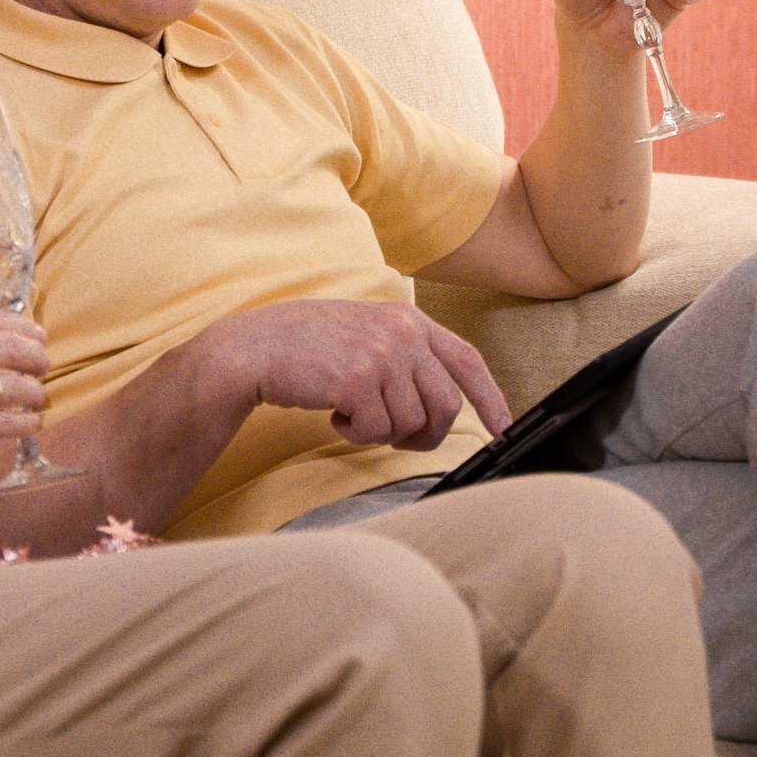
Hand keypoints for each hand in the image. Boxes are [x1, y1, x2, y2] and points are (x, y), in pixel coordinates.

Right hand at [0, 302, 49, 507]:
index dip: (25, 328)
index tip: (36, 336)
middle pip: (15, 348)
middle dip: (38, 357)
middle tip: (44, 364)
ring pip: (19, 387)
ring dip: (35, 393)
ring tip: (37, 397)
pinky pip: (10, 424)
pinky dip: (26, 423)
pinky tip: (29, 423)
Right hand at [203, 297, 511, 450]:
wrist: (252, 350)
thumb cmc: (305, 348)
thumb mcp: (365, 335)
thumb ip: (405, 357)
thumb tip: (440, 405)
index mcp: (408, 318)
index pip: (467, 360)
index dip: (490, 398)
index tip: (503, 428)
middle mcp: (402, 331)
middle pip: (446, 405)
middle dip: (426, 434)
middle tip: (394, 438)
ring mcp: (382, 353)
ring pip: (411, 423)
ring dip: (380, 431)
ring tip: (350, 412)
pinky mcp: (359, 378)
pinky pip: (376, 430)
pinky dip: (355, 433)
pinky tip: (334, 414)